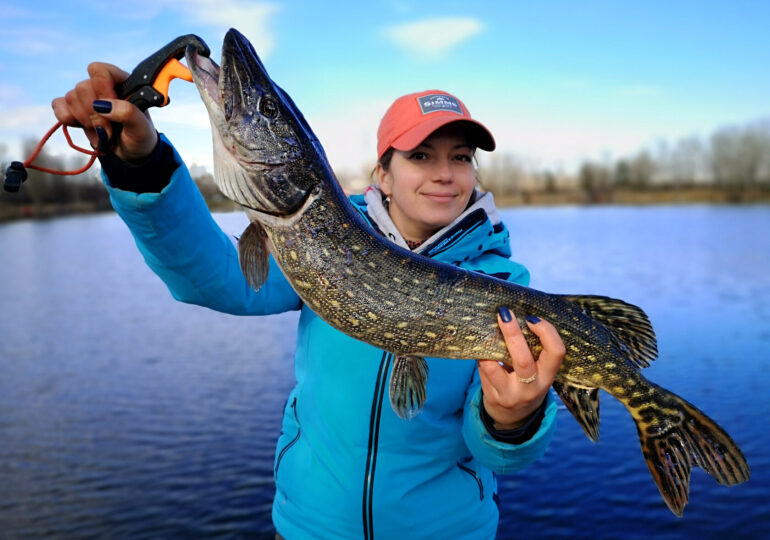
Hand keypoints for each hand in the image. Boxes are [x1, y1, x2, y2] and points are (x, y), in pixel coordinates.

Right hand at [51, 62, 157, 162]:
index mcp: (121, 82)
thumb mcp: (141, 128)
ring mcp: (86, 98)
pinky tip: (85, 127)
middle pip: (82, 87)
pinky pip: (58, 106)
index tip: (111, 111)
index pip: (100, 71)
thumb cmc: (140, 136)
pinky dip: (68, 119)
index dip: (101, 89)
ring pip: (70, 98)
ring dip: (85, 121)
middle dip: (94, 114)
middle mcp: (102, 87)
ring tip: (103, 134)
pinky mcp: (73, 110)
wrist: (132, 152)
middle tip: (109, 131)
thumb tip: (103, 105)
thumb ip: (128, 113)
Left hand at [478, 307, 565, 429]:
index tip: (532, 319)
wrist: (513, 417)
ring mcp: (510, 394)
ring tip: (487, 329)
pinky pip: (483, 371)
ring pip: (494, 367)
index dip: (547, 333)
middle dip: (513, 334)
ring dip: (489, 346)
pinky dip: (481, 355)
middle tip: (504, 313)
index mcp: (548, 376)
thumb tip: (518, 314)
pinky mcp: (492, 396)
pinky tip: (480, 345)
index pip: (556, 353)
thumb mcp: (539, 371)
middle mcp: (531, 388)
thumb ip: (533, 350)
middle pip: (523, 359)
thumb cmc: (528, 384)